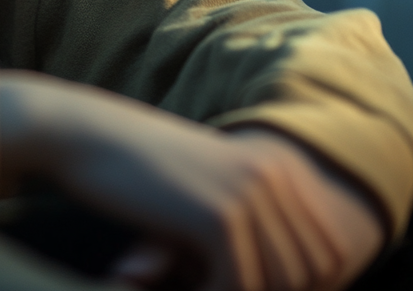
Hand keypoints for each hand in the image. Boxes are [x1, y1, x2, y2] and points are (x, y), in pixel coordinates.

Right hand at [0, 72, 385, 290]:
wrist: (82, 136)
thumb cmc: (137, 171)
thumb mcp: (207, 191)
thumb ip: (253, 227)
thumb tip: (300, 286)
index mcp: (282, 166)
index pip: (330, 253)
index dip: (302, 286)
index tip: (239, 282)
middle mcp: (276, 175)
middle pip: (310, 273)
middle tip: (203, 281)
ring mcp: (251, 193)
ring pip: (276, 284)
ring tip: (185, 279)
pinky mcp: (220, 216)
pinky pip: (238, 284)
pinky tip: (175, 279)